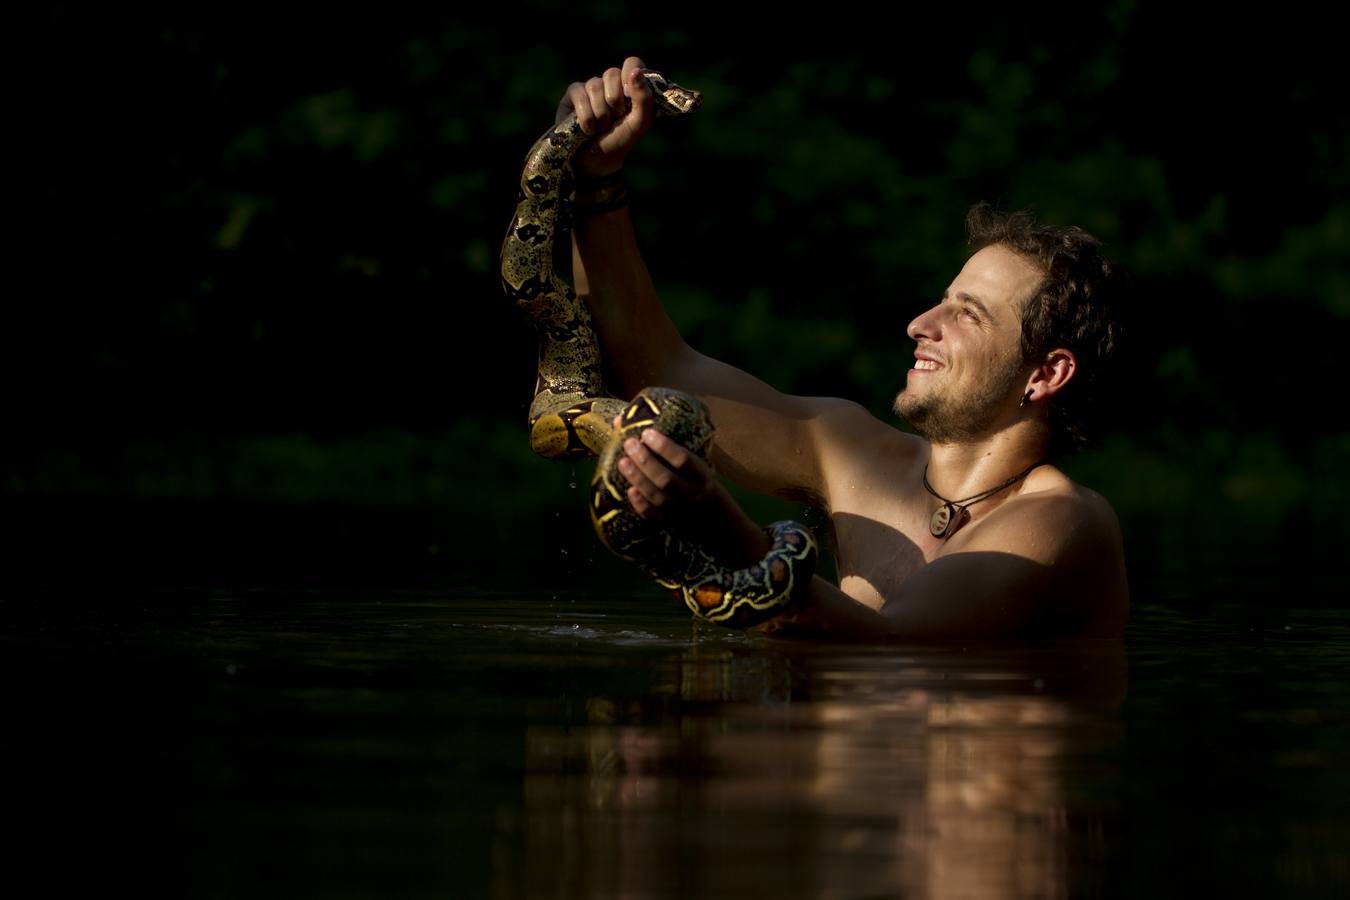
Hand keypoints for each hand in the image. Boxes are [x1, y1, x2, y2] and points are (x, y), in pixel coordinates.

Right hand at [556, 56, 653, 177]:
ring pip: (595, 86)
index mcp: (630, 87)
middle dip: (615, 101)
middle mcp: (611, 84)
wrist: (595, 160)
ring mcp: (591, 87)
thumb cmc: (620, 140)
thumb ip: (643, 98)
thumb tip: (636, 71)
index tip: (630, 95)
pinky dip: (585, 116)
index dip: (631, 76)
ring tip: (601, 128)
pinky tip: (586, 128)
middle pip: (612, 74)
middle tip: (615, 119)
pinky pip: (579, 94)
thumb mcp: (639, 123)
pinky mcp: (574, 94)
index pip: (633, 62)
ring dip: (600, 114)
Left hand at [611, 417, 716, 524]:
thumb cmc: (697, 480)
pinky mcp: (670, 524)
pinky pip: (654, 517)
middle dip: (645, 461)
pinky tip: (630, 490)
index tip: (647, 433)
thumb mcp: (695, 463)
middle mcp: (692, 494)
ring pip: (658, 497)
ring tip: (623, 462)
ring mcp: (681, 511)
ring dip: (638, 479)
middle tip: (629, 444)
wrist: (713, 516)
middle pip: (667, 479)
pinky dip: (641, 505)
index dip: (664, 447)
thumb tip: (623, 420)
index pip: (684, 460)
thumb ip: (668, 447)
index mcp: (702, 476)